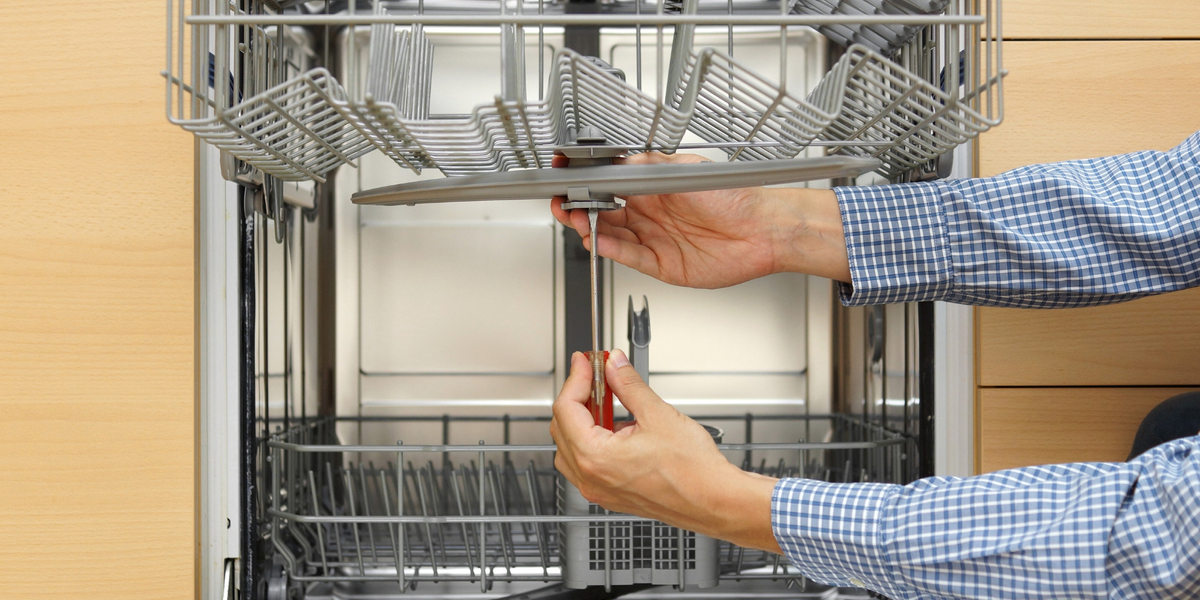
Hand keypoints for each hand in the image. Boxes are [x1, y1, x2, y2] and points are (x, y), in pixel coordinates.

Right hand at [550, 152, 850, 287]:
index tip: (566, 178)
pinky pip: (629, 255)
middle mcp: (650, 212)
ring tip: (578, 220)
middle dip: (578, 208)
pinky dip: (611, 249)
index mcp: (652, 187)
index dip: (585, 184)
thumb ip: (646, 167)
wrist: (762, 228)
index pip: (608, 185)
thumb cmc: (733, 195)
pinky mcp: (661, 263)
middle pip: (602, 212)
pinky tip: (598, 240)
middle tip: (565, 203)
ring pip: (610, 235)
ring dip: (590, 228)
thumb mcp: (684, 169)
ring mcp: (653, 238)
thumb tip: (615, 162)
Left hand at [550, 349, 781, 552]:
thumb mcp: (657, 414)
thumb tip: (614, 366)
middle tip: (596, 373)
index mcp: (595, 458)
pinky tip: (614, 425)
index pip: (566, 408)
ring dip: (582, 418)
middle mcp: (591, 478)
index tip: (585, 362)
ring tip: (605, 398)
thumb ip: (628, 385)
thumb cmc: (693, 471)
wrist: (714, 501)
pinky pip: (586, 463)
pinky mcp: (611, 494)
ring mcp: (600, 489)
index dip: (576, 378)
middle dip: (578, 395)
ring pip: (570, 446)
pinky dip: (592, 439)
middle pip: (562, 426)